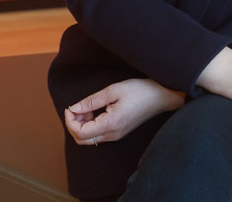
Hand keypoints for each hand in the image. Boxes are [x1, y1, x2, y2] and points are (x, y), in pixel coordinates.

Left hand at [64, 78, 184, 145]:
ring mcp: (116, 135)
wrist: (161, 96)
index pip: (80, 133)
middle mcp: (112, 135)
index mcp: (110, 125)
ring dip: (81, 125)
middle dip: (73, 125)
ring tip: (85, 108)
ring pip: (89, 139)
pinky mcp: (118, 133)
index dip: (70, 121)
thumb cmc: (140, 91)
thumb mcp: (113, 91)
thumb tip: (73, 108)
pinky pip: (98, 135)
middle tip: (75, 108)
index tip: (70, 107)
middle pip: (82, 140)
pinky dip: (90, 126)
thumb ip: (91, 101)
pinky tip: (93, 111)